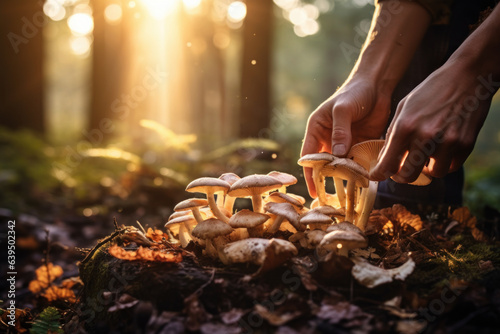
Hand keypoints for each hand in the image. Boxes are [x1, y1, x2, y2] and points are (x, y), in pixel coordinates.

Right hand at [299, 0, 430, 197]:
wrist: (377, 85)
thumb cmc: (354, 92)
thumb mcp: (343, 109)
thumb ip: (340, 131)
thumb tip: (338, 154)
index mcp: (317, 130)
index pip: (310, 156)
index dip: (310, 174)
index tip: (314, 191)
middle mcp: (329, 139)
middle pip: (326, 164)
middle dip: (328, 180)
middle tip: (332, 199)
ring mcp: (346, 143)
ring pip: (343, 166)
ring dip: (347, 178)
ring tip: (351, 194)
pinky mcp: (361, 145)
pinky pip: (359, 161)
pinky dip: (361, 171)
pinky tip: (366, 182)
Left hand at [370, 62, 492, 182]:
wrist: (467, 76)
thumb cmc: (430, 92)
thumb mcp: (404, 108)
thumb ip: (393, 134)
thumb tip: (384, 159)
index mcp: (405, 126)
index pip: (388, 164)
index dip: (380, 174)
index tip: (378, 176)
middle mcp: (425, 136)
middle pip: (408, 176)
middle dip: (402, 176)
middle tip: (400, 170)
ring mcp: (448, 142)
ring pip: (433, 174)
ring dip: (427, 168)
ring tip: (425, 154)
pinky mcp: (466, 144)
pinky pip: (451, 166)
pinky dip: (444, 162)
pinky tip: (441, 149)